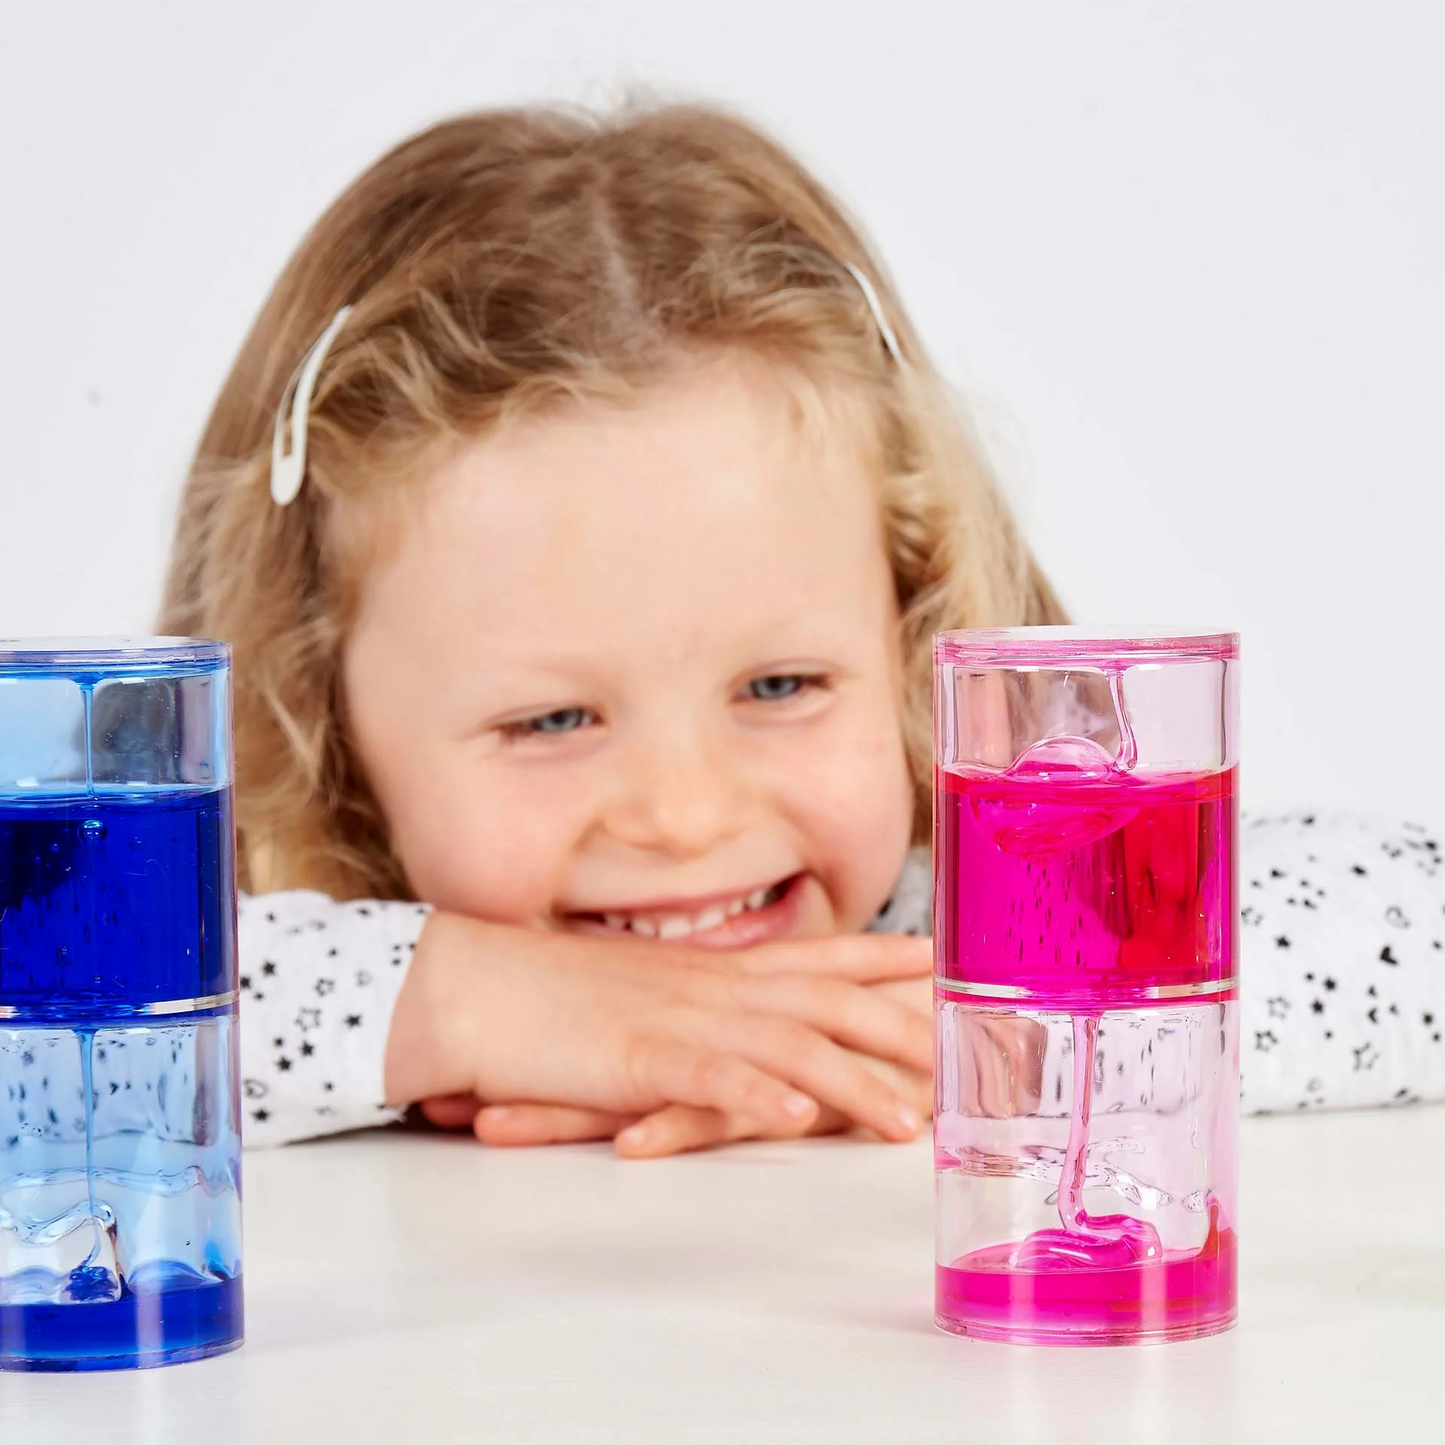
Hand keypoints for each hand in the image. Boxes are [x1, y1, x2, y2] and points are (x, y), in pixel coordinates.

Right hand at [388, 915, 931, 1146]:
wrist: (476, 987)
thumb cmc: (556, 995)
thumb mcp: (648, 992)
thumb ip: (703, 1005)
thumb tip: (746, 1020)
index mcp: (719, 970)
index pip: (824, 955)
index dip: (888, 958)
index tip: (946, 962)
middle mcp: (714, 986)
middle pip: (830, 1001)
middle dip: (904, 1030)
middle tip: (969, 1058)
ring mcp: (680, 1019)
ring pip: (786, 1046)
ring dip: (853, 1085)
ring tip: (907, 1124)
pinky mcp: (637, 1058)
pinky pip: (708, 1078)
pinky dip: (756, 1099)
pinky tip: (797, 1122)